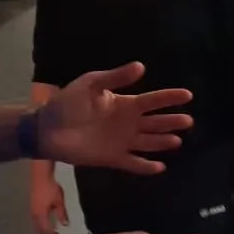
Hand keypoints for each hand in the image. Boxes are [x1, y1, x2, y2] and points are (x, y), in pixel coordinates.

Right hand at [29, 173, 68, 233]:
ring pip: (37, 226)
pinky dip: (42, 226)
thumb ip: (61, 213)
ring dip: (44, 232)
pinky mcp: (32, 208)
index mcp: (40, 215)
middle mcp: (34, 215)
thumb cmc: (51, 188)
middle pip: (40, 230)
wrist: (40, 177)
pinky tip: (48, 226)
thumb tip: (65, 225)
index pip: (46, 230)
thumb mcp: (59, 201)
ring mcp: (32, 212)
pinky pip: (36, 222)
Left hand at [37, 62, 192, 174]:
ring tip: (177, 141)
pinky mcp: (113, 158)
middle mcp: (129, 123)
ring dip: (163, 142)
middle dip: (172, 122)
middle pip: (157, 123)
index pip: (153, 100)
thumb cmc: (68, 103)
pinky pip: (133, 163)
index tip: (188, 95)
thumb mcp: (91, 84)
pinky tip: (160, 167)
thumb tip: (141, 66)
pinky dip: (146, 167)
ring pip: (149, 142)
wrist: (46, 129)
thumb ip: (115, 77)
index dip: (170, 97)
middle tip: (188, 121)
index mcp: (126, 104)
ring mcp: (122, 142)